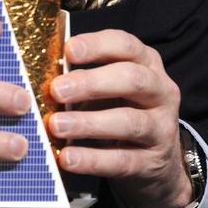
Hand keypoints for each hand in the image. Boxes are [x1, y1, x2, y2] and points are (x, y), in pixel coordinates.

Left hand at [48, 30, 191, 207]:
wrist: (157, 162)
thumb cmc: (121, 111)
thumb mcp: (108, 89)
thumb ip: (84, 79)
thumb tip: (45, 78)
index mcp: (147, 63)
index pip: (127, 46)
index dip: (98, 45)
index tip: (68, 50)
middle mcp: (161, 91)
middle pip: (132, 80)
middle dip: (92, 83)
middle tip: (57, 90)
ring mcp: (162, 128)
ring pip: (130, 122)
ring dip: (89, 123)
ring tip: (57, 125)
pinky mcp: (154, 162)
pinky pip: (122, 160)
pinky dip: (92, 159)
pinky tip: (68, 158)